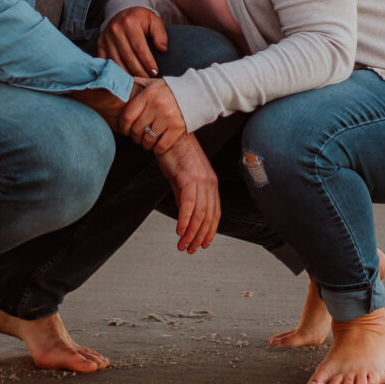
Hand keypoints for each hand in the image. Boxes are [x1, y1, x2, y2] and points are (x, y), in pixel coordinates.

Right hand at [98, 6, 167, 78]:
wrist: (123, 13)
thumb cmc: (140, 19)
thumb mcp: (154, 20)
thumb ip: (160, 34)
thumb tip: (163, 49)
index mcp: (129, 23)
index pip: (139, 48)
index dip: (148, 62)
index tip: (155, 72)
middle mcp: (115, 30)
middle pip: (128, 57)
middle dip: (140, 71)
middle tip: (149, 79)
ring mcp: (106, 38)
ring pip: (117, 62)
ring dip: (128, 74)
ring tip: (139, 80)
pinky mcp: (100, 45)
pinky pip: (107, 62)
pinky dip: (116, 71)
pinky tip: (125, 77)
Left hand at [119, 78, 185, 155]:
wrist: (197, 93)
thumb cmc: (171, 89)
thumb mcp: (153, 83)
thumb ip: (137, 83)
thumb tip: (119, 82)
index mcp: (148, 94)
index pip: (128, 116)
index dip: (123, 126)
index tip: (124, 130)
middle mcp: (157, 106)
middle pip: (137, 129)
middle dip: (134, 136)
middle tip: (136, 137)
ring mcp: (168, 117)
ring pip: (148, 139)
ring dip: (145, 144)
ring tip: (145, 142)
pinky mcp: (178, 128)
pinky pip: (161, 145)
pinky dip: (157, 148)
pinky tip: (156, 145)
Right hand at [154, 133, 219, 252]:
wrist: (169, 133)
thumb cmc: (175, 153)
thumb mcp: (182, 178)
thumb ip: (185, 196)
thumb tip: (185, 215)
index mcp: (211, 183)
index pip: (215, 213)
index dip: (210, 231)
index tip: (202, 245)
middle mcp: (209, 182)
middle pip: (208, 217)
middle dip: (199, 237)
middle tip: (190, 250)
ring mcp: (200, 180)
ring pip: (200, 214)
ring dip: (191, 233)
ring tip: (183, 245)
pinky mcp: (187, 177)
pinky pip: (188, 204)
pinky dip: (185, 220)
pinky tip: (179, 231)